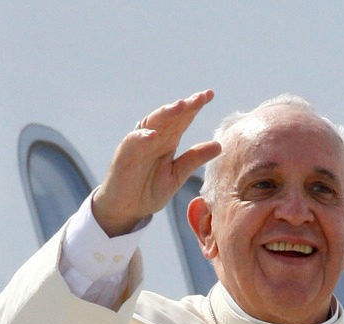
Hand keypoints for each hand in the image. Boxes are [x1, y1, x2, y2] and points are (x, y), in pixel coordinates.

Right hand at [92, 90, 220, 236]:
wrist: (126, 209)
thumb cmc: (149, 190)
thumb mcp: (177, 175)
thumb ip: (194, 159)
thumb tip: (219, 145)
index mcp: (168, 141)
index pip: (182, 119)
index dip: (194, 107)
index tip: (209, 95)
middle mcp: (155, 138)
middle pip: (170, 116)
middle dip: (185, 105)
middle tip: (201, 96)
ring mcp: (139, 144)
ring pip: (152, 123)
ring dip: (165, 113)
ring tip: (180, 105)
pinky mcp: (124, 154)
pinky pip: (133, 142)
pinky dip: (142, 137)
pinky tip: (154, 135)